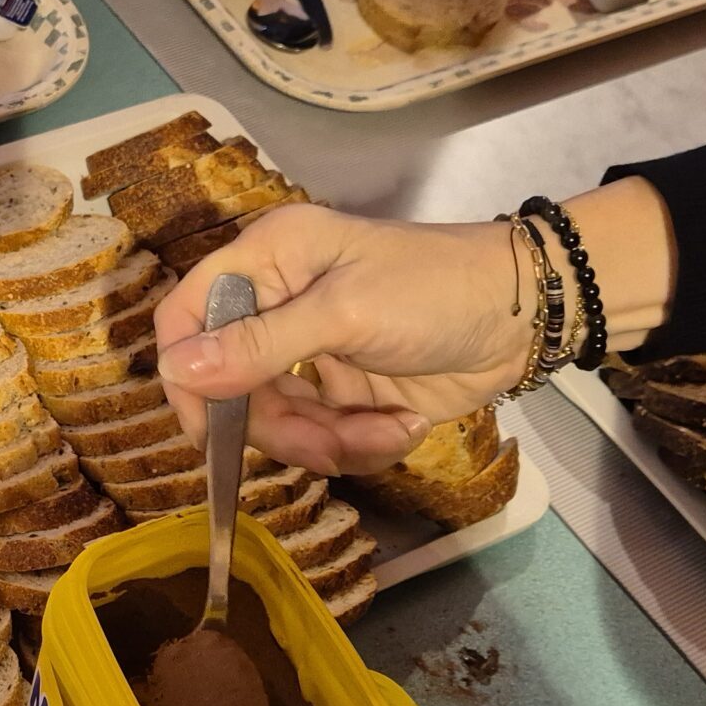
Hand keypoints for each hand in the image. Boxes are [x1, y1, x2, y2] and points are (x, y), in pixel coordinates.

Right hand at [152, 203, 532, 475]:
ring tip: (385, 430)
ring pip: (277, 423)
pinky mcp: (344, 394)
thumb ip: (260, 346)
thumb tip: (177, 370)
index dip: (187, 374)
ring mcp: (311, 354)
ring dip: (329, 442)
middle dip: (280, 426)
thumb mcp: (345, 314)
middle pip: (230, 388)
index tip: (209, 428)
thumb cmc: (438, 288)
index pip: (188, 315)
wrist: (527, 318)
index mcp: (268, 261)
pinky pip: (322, 439)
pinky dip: (360, 445)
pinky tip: (402, 426)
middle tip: (326, 442)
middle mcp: (277, 305)